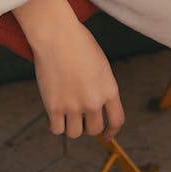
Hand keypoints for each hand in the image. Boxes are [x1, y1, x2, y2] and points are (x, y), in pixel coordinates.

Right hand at [13, 0, 123, 139]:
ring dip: (71, 125)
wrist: (57, 35)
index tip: (107, 136)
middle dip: (88, 125)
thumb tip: (97, 107)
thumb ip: (102, 87)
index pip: (117, 120)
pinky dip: (54, 124)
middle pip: (94, 129)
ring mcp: (73, 106)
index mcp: (109, 89)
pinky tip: (53, 114)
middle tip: (79, 116)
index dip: (112, 131)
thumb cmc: (78, 43)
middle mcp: (93, 101)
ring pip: (75, 133)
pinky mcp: (54, 107)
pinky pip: (56, 130)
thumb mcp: (101, 65)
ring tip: (65, 111)